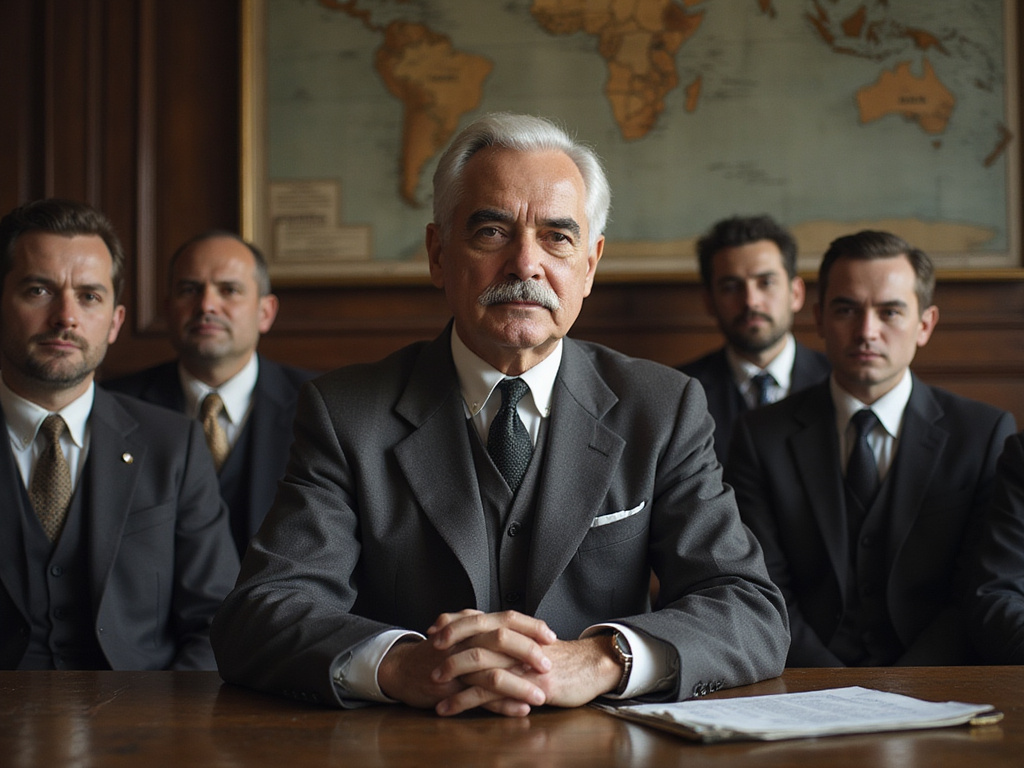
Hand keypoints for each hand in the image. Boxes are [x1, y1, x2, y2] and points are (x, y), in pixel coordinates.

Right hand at [379, 609, 556, 716]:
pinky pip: (479, 698)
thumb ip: (486, 627)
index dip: (530, 626)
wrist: (402, 668)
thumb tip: (520, 626)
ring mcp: (456, 664)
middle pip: (501, 640)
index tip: (551, 637)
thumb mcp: (461, 631)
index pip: (506, 618)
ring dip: (520, 685)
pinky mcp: (449, 689)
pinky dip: (502, 705)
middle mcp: (464, 640)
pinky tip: (519, 710)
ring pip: (492, 672)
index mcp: (472, 625)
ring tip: (540, 696)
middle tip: (547, 666)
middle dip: (528, 652)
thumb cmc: (437, 651)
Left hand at [431, 615, 620, 715]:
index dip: (454, 622)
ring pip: (479, 662)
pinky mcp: (526, 685)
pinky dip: (465, 700)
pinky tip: (448, 708)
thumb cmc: (560, 658)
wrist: (591, 668)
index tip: (432, 628)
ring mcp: (521, 662)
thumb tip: (483, 634)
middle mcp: (516, 641)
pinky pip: (490, 692)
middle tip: (427, 651)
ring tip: (432, 683)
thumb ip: (510, 637)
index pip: (479, 618)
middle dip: (449, 641)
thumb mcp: (532, 642)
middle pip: (476, 634)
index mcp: (515, 629)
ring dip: (452, 672)